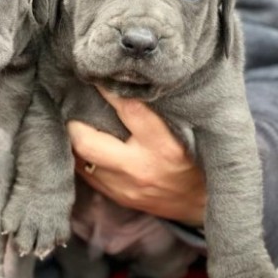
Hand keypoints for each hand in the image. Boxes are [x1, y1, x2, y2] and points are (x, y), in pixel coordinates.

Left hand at [67, 86, 205, 225]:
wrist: (203, 203)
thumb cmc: (196, 158)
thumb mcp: (187, 131)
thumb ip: (159, 110)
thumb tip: (127, 82)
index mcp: (164, 146)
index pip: (128, 109)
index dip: (108, 89)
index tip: (97, 75)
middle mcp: (140, 168)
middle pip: (87, 142)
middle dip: (74, 122)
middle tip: (73, 106)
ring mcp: (125, 187)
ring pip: (81, 160)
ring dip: (74, 140)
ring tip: (75, 122)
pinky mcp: (118, 197)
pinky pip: (87, 175)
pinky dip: (82, 157)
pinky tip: (85, 144)